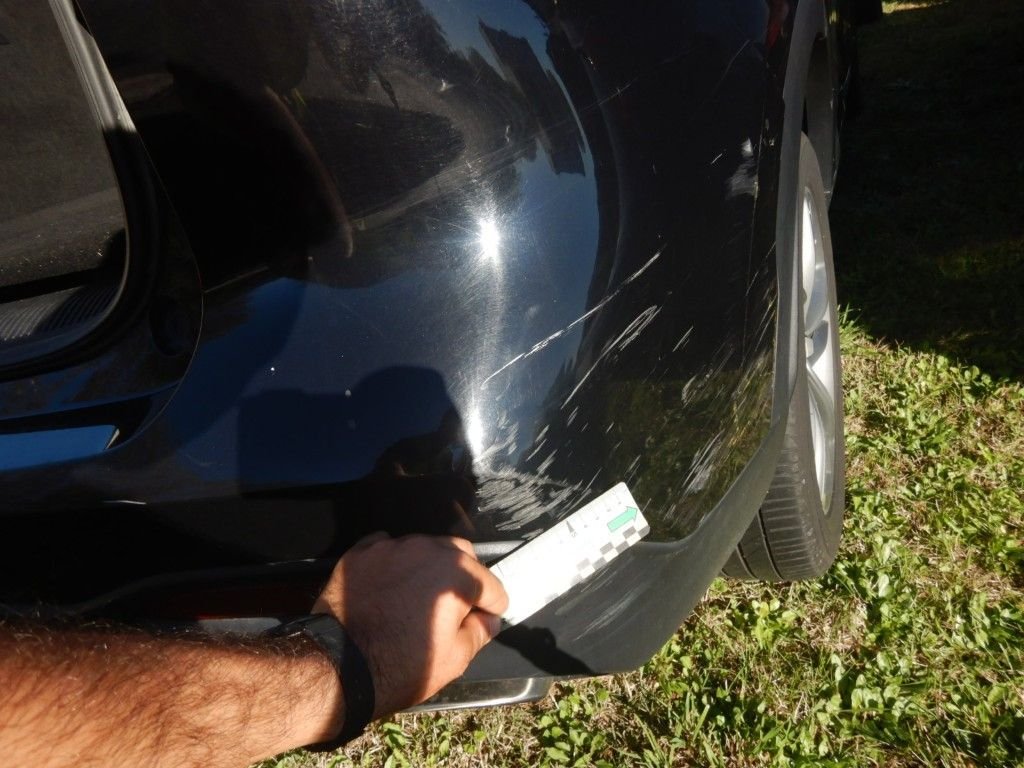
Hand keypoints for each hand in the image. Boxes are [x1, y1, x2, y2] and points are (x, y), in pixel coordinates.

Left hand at [312, 533, 507, 718]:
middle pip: (461, 554)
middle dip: (466, 578)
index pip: (492, 586)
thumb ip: (480, 632)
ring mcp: (391, 547)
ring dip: (430, 568)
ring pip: (424, 548)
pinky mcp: (360, 553)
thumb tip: (488, 620)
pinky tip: (389, 587)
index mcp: (457, 574)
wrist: (339, 667)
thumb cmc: (401, 667)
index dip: (492, 608)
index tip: (484, 621)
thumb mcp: (455, 659)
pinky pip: (387, 549)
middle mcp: (427, 549)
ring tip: (419, 597)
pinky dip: (394, 564)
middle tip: (456, 608)